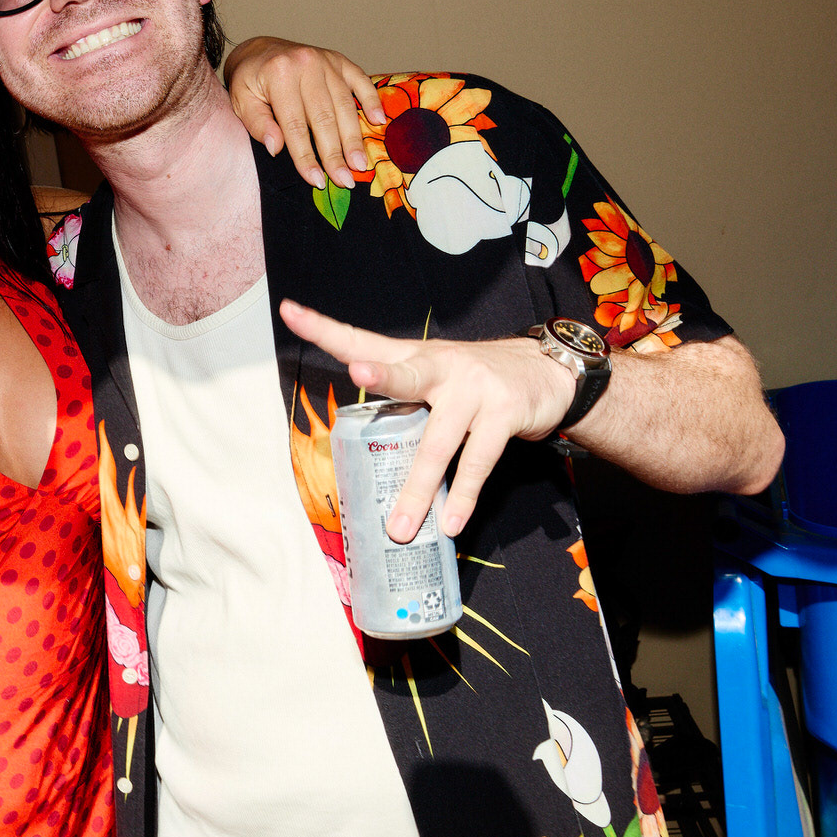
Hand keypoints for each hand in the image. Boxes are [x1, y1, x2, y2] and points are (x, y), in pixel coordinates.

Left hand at [224, 37, 386, 189]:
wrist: (259, 50)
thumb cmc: (249, 80)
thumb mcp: (241, 100)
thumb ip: (258, 124)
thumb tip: (276, 148)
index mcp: (279, 74)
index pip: (295, 126)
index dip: (307, 157)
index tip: (316, 181)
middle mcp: (306, 64)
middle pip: (324, 118)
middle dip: (335, 153)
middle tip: (345, 179)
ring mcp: (326, 60)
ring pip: (345, 104)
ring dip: (354, 137)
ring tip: (360, 163)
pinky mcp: (339, 60)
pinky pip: (360, 79)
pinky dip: (371, 100)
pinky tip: (378, 121)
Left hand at [279, 300, 575, 540]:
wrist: (548, 373)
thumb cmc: (476, 382)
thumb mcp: (435, 377)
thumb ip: (400, 401)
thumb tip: (362, 449)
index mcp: (414, 356)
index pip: (361, 338)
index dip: (324, 327)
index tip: (288, 310)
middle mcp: (441, 366)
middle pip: (405, 373)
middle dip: (381, 373)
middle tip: (359, 373)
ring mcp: (474, 388)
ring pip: (437, 442)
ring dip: (418, 490)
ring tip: (400, 526)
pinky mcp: (503, 413)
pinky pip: (476, 462)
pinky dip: (462, 496)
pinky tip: (450, 521)